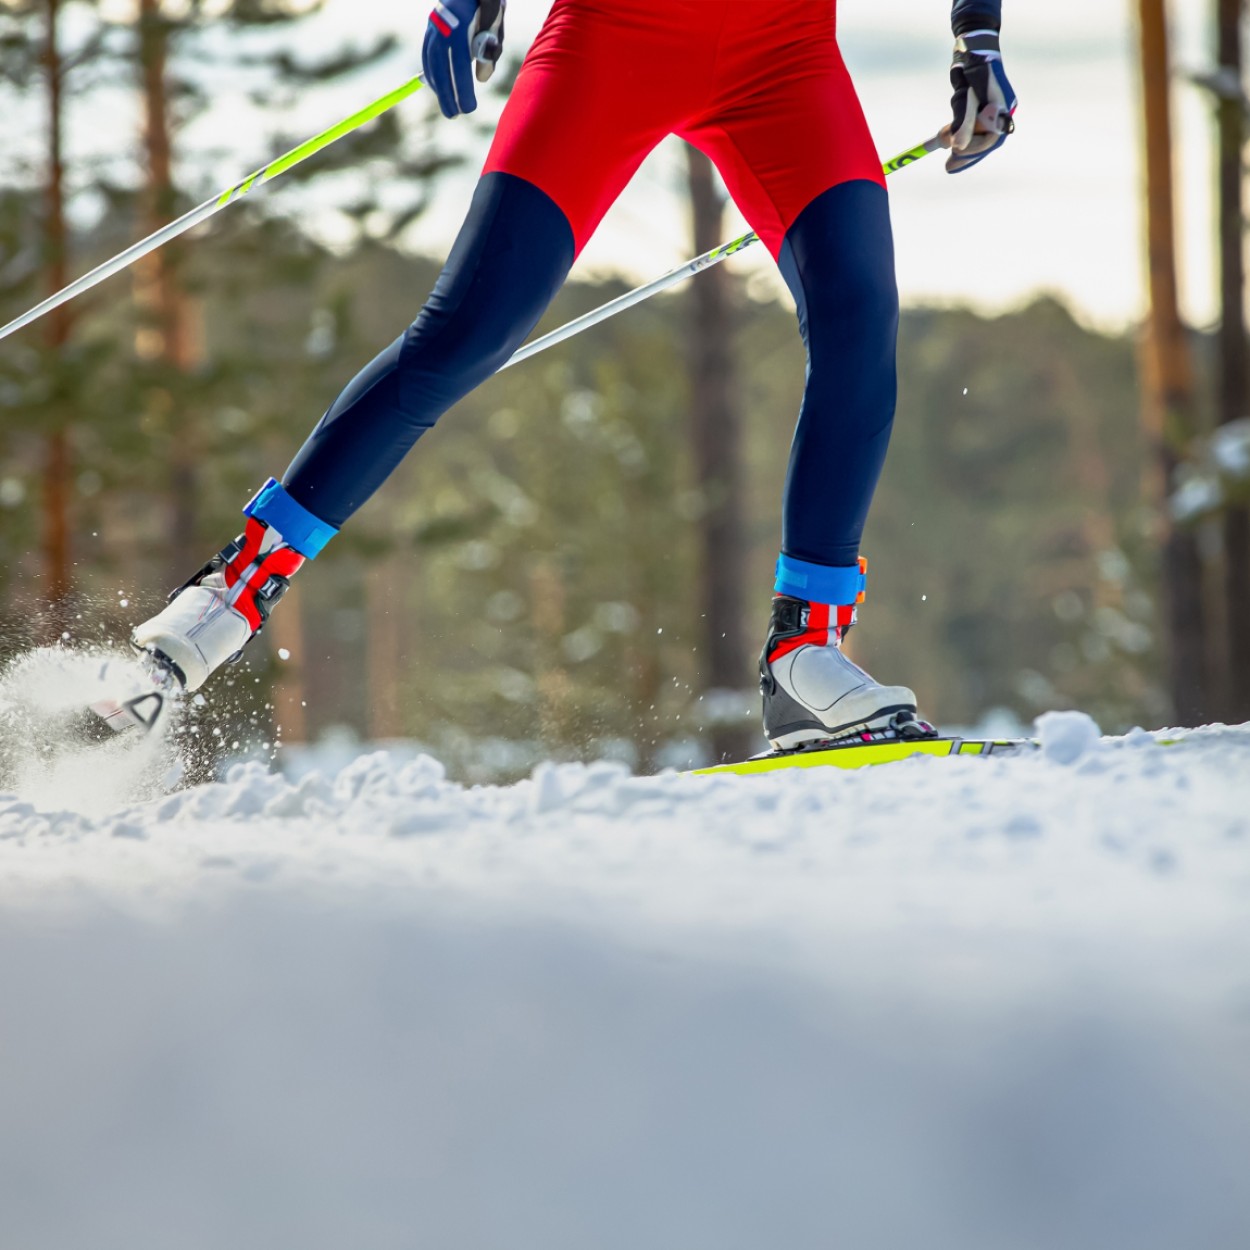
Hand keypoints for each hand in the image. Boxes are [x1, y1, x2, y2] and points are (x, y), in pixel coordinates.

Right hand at [422, 0, 505, 119]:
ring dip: (438, 87)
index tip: (468, 108)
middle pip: (442, 70)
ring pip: (432, 64)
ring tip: (447, 106)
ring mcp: (433, 27)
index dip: (463, 90)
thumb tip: (482, 80)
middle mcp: (442, 28)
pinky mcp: (430, 26)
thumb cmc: (487, 0)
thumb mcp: (495, 21)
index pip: (460, 67)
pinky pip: (427, 55)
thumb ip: (490, 49)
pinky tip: (437, 87)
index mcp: (459, 27)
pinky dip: (431, 73)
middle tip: (454, 116)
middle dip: (447, 95)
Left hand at [947, 29, 1015, 173]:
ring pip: (975, 135)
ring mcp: (990, 111)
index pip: (991, 139)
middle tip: (948, 167)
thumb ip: (965, 119)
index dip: (974, 150)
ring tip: (941, 139)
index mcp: (1002, 108)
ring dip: (959, 139)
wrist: (973, 43)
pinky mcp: (980, 109)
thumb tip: (956, 146)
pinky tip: (945, 133)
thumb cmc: (974, 63)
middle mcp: (999, 112)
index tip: (956, 154)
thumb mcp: (967, 92)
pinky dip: (958, 130)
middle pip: (984, 142)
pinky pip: (969, 127)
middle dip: (966, 154)